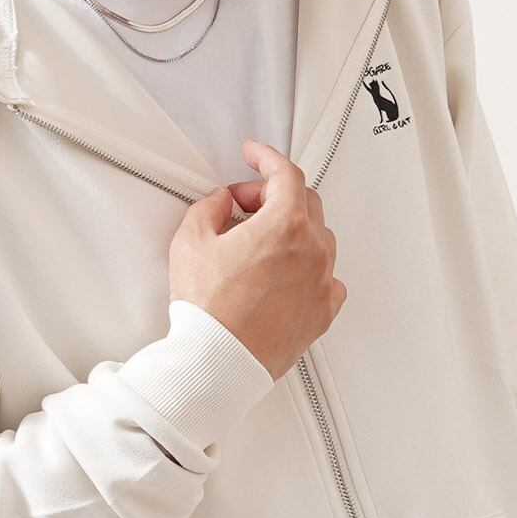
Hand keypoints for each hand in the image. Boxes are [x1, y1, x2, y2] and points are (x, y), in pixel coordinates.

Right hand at [168, 139, 346, 380]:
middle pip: (304, 202)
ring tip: (258, 241)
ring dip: (291, 229)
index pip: (285, 174)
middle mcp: (313, 251)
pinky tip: (283, 272)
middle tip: (242, 204)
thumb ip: (209, 207)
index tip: (254, 154)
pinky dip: (307, 266)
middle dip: (272, 194)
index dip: (266, 157)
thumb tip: (220, 202)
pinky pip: (326, 276)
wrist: (218, 362)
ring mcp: (323, 283)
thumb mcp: (190, 240)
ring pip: (318, 238)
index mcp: (285, 226)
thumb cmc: (208, 311)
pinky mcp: (323, 312)